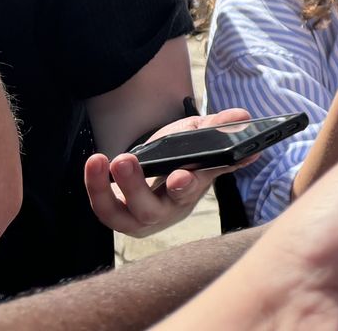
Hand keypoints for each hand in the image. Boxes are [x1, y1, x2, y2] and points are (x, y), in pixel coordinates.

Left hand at [83, 108, 254, 237]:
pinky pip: (103, 208)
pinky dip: (95, 186)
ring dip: (104, 190)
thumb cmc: (185, 157)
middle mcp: (166, 211)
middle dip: (135, 187)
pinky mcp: (116, 215)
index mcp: (191, 192)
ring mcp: (138, 218)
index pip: (190, 191)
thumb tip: (243, 118)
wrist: (162, 174)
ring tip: (99, 160)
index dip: (185, 185)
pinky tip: (94, 163)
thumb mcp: (202, 137)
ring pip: (119, 216)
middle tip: (124, 160)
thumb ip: (220, 128)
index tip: (179, 177)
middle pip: (150, 210)